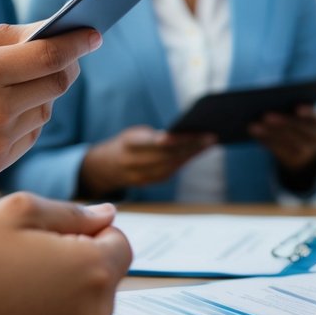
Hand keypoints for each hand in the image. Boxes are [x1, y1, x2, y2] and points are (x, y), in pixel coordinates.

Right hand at [0, 23, 101, 178]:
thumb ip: (6, 37)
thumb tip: (50, 28)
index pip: (50, 56)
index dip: (77, 42)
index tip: (94, 33)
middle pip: (59, 83)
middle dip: (68, 65)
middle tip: (68, 55)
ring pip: (48, 109)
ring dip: (45, 93)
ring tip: (23, 85)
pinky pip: (33, 133)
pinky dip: (29, 118)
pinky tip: (6, 112)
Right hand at [0, 193, 129, 314]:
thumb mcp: (17, 211)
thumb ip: (71, 212)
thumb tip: (107, 215)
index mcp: (92, 271)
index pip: (120, 242)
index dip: (88, 229)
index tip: (47, 232)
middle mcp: (93, 314)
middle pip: (103, 274)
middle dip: (76, 258)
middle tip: (23, 253)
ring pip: (82, 301)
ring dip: (59, 286)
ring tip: (9, 278)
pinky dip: (43, 313)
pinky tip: (5, 303)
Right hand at [79, 125, 214, 197]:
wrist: (104, 167)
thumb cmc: (127, 143)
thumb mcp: (134, 133)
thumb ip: (154, 136)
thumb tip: (185, 133)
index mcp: (128, 144)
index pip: (153, 142)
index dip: (173, 140)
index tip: (193, 132)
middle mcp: (133, 162)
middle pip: (167, 155)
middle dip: (191, 146)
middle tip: (211, 136)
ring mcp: (141, 176)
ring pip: (172, 165)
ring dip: (193, 154)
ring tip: (210, 142)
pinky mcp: (149, 182)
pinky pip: (171, 171)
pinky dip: (186, 161)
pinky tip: (199, 152)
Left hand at [249, 104, 315, 173]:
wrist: (306, 150)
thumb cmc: (300, 122)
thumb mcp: (303, 115)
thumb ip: (293, 107)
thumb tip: (273, 101)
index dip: (308, 113)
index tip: (297, 108)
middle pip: (299, 130)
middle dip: (282, 123)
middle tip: (266, 115)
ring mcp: (305, 151)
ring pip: (287, 141)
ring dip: (269, 133)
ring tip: (254, 125)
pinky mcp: (293, 159)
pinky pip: (278, 150)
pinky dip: (266, 141)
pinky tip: (255, 133)